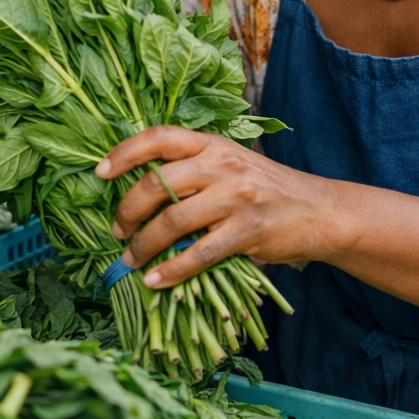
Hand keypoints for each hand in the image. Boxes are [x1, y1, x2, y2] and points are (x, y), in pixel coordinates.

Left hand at [95, 126, 341, 288]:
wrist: (318, 211)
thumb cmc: (264, 189)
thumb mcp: (230, 164)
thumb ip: (192, 169)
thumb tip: (139, 191)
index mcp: (212, 144)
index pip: (159, 138)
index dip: (124, 153)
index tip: (100, 173)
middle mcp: (221, 165)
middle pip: (157, 183)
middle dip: (127, 211)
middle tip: (117, 230)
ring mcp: (235, 198)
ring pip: (172, 221)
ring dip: (143, 245)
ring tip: (131, 260)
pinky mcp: (247, 231)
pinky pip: (198, 254)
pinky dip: (171, 272)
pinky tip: (155, 281)